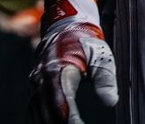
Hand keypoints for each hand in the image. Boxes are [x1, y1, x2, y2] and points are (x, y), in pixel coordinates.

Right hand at [28, 0, 117, 123]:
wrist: (64, 29)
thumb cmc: (86, 44)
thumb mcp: (100, 56)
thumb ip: (105, 79)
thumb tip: (111, 102)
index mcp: (59, 70)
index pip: (62, 103)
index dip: (71, 120)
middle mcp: (42, 80)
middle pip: (48, 114)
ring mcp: (35, 87)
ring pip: (37, 116)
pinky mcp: (33, 91)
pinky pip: (32, 113)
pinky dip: (42, 121)